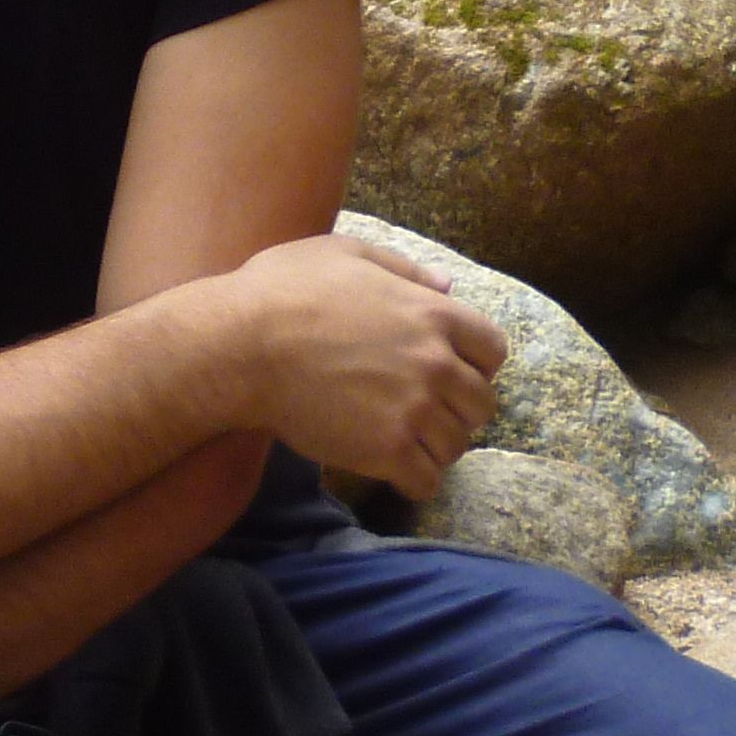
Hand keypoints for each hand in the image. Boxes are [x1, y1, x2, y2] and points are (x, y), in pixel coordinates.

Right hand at [208, 233, 503, 499]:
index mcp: (433, 314)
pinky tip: (393, 465)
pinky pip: (427, 480)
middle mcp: (435, 364)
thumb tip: (449, 284)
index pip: (493, 349)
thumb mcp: (347, 254)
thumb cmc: (286, 290)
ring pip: (457, 445)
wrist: (241, 346)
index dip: (475, 361)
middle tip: (425, 407)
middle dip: (459, 407)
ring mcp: (413, 411)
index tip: (450, 368)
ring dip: (436, 444)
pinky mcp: (386, 451)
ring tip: (406, 438)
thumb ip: (405, 270)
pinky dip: (414, 478)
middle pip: (482, 403)